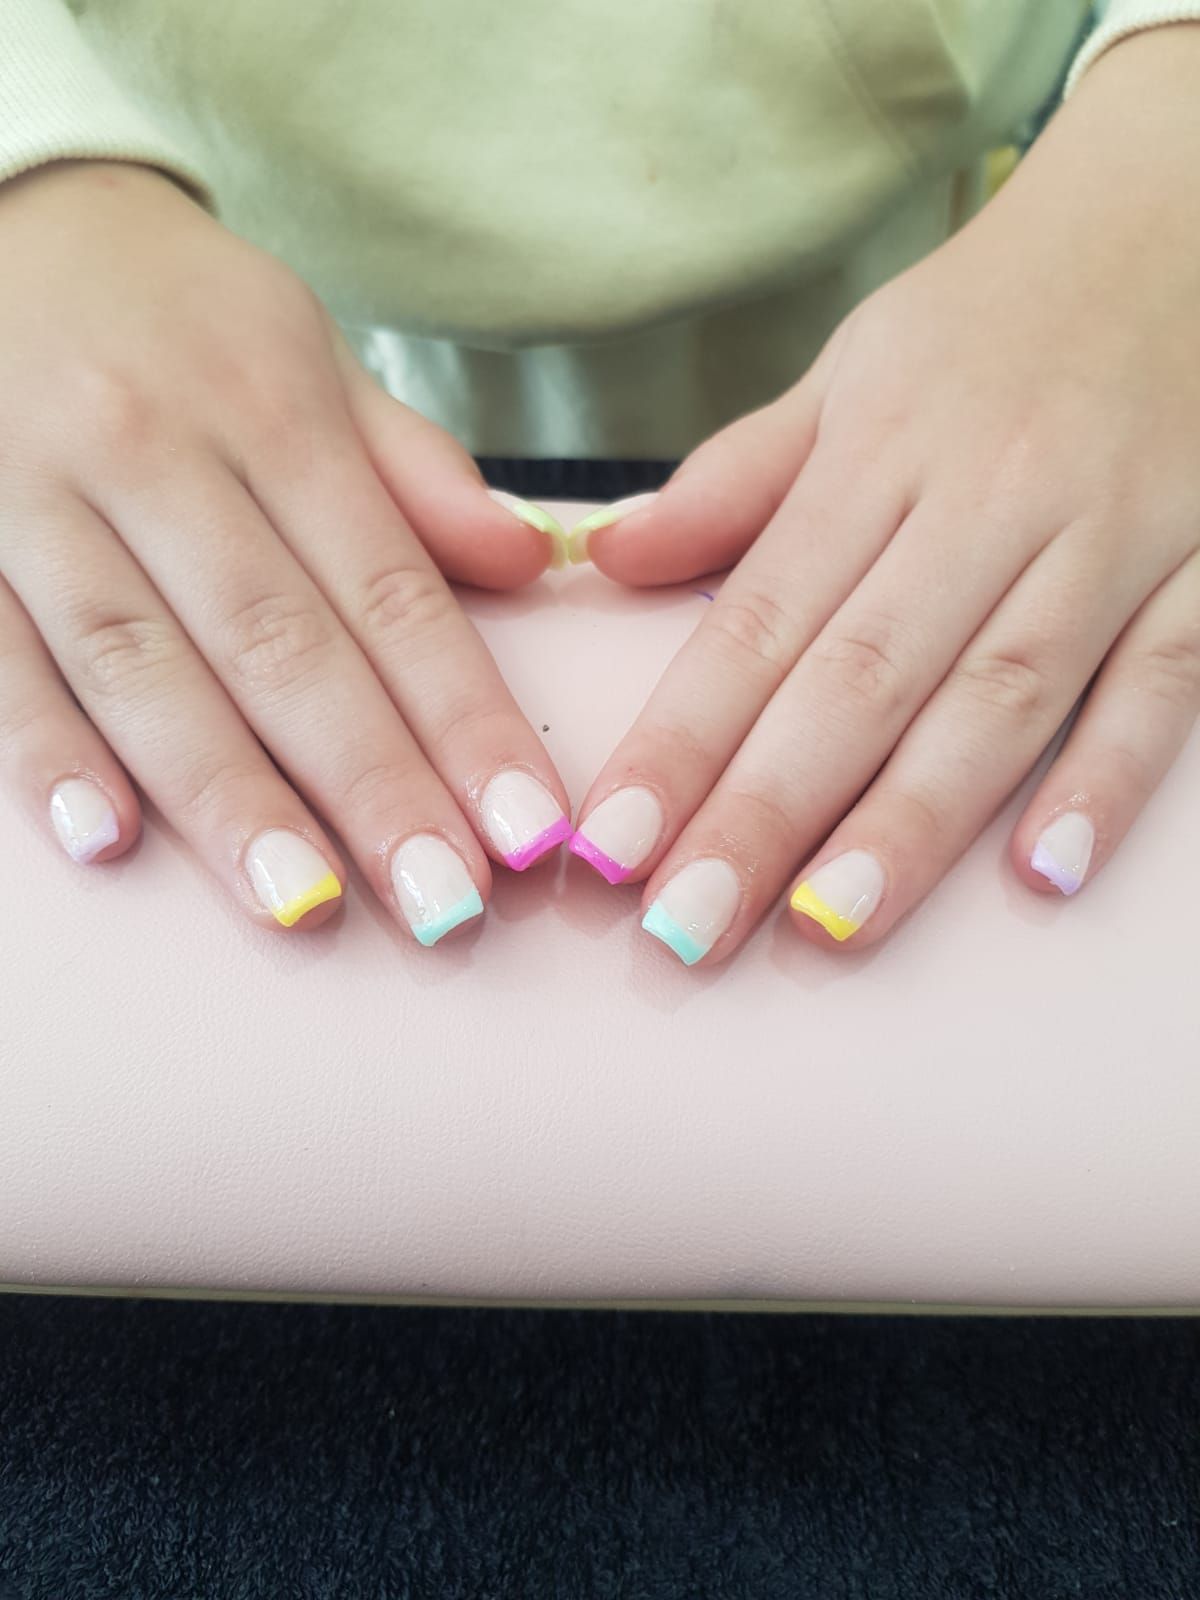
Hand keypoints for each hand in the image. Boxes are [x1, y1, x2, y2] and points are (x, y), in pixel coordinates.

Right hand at [0, 162, 571, 944]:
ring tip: (304, 905)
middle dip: (367, 784)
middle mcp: (155, 453)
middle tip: (443, 904)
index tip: (526, 828)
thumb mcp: (311, 356)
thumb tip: (534, 562)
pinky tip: (105, 841)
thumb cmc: (185, 320)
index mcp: (270, 407)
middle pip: (277, 643)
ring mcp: (37, 499)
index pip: (388, 589)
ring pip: (143, 665)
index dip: (463, 715)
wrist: (5, 220)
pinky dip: (44, 751)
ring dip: (225, 795)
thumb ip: (416, 471)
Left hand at [568, 26, 1199, 964]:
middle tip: (687, 928)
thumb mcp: (850, 371)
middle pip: (862, 678)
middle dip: (767, 810)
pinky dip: (1108, 775)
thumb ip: (736, 480)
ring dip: (913, 821)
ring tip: (827, 927)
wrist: (1180, 219)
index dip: (679, 742)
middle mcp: (986, 500)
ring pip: (1000, 695)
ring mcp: (1105, 536)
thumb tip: (608, 561)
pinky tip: (1043, 873)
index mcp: (880, 453)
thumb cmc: (993, 318)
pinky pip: (1163, 681)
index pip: (757, 622)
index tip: (610, 848)